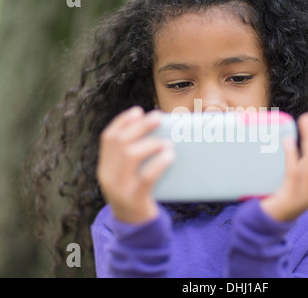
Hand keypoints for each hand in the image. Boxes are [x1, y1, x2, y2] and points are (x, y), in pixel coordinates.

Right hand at [96, 106, 174, 223]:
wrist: (134, 229)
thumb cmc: (137, 195)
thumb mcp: (127, 176)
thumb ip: (133, 157)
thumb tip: (155, 131)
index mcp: (104, 167)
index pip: (108, 138)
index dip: (122, 121)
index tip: (138, 111)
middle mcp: (108, 176)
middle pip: (120, 142)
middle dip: (139, 126)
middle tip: (157, 117)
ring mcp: (120, 188)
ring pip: (131, 156)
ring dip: (150, 143)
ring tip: (166, 142)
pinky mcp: (135, 199)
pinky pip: (147, 177)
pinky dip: (159, 163)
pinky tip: (169, 156)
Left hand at [261, 109, 307, 221]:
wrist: (267, 227)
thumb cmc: (277, 199)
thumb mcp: (291, 181)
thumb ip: (293, 162)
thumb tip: (285, 135)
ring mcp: (304, 195)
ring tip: (305, 119)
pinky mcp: (290, 199)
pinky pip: (294, 174)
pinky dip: (292, 156)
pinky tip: (288, 142)